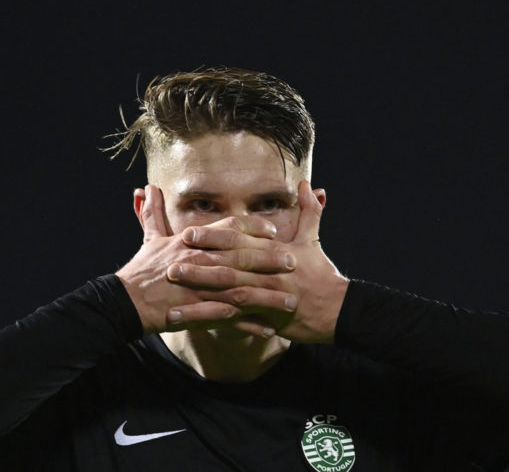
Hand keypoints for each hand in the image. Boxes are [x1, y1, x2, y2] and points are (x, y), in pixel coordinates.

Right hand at [115, 185, 297, 335]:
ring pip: (242, 290)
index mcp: (193, 243)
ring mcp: (201, 288)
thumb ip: (152, 213)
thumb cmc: (141, 270)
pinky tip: (270, 329)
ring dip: (268, 296)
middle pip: (243, 257)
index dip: (253, 228)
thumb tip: (147, 188)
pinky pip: (231, 320)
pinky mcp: (199, 312)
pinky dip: (251, 325)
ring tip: (291, 300)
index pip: (229, 229)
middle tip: (293, 262)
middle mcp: (201, 262)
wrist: (125, 302)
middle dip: (270, 260)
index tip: (273, 231)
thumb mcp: (149, 239)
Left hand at [166, 181, 349, 342]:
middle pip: (230, 265)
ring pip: (230, 292)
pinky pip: (236, 319)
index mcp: (276, 251)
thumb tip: (309, 185)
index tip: (188, 233)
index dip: (213, 237)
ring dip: (200, 292)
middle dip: (199, 263)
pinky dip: (212, 319)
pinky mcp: (268, 317)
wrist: (338, 311)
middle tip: (170, 261)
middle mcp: (269, 271)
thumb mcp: (314, 241)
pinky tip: (190, 322)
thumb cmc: (323, 275)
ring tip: (174, 293)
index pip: (240, 240)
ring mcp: (268, 295)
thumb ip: (309, 211)